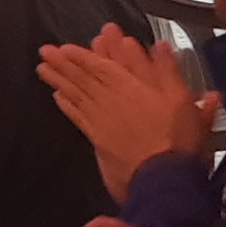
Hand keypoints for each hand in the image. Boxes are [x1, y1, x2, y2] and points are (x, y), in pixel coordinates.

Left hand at [38, 24, 215, 199]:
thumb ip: (168, 71)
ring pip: (76, 95)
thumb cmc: (175, 143)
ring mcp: (103, 121)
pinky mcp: (99, 140)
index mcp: (131, 89)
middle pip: (84, 78)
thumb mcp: (182, 100)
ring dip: (59, 80)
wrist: (162, 180)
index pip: (102, 65)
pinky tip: (58, 97)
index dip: (84, 54)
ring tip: (44, 68)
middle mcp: (112, 102)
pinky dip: (67, 106)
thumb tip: (160, 47)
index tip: (68, 46)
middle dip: (64, 63)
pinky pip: (78, 118)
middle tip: (46, 51)